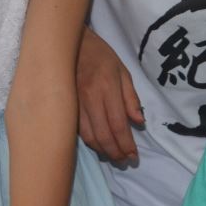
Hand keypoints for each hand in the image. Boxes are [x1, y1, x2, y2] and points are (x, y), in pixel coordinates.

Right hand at [77, 27, 142, 161]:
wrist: (69, 44)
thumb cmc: (100, 56)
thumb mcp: (123, 71)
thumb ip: (131, 98)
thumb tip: (139, 122)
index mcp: (107, 88)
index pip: (118, 124)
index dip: (126, 143)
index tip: (133, 155)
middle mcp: (90, 99)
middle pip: (102, 134)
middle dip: (115, 152)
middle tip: (124, 161)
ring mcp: (75, 104)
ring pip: (88, 136)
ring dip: (102, 150)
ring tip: (113, 156)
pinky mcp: (66, 107)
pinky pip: (78, 130)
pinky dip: (89, 141)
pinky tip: (98, 145)